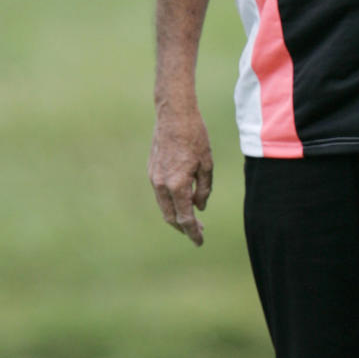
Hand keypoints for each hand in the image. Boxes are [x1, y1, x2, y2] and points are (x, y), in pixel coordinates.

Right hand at [148, 106, 213, 246]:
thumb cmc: (195, 137)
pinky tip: (182, 201)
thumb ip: (204, 189)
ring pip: (163, 206)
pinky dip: (170, 203)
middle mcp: (162, 185)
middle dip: (184, 228)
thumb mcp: (207, 165)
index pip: (185, 218)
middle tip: (198, 232)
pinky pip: (160, 194)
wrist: (174, 115)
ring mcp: (154, 178)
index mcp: (178, 185)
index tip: (200, 242)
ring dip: (176, 216)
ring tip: (192, 220)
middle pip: (171, 217)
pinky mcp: (151, 170)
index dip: (193, 233)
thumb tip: (199, 208)